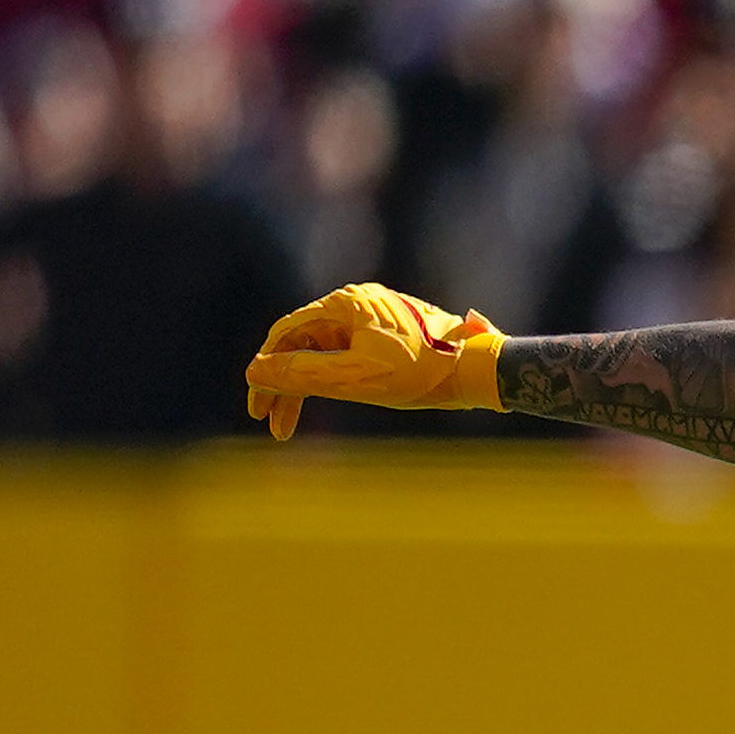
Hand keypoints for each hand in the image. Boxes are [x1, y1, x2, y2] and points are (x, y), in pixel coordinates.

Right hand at [245, 284, 503, 438]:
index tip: (256, 404)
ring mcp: (373, 321)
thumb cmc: (421, 372)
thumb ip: (303, 374)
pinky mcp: (388, 338)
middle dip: (283, 385)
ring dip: (304, 389)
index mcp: (345, 304)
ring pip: (324, 355)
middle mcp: (356, 305)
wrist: (479, 370)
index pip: (287, 334)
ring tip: (286, 429)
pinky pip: (347, 358)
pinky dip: (331, 382)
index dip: (266, 369)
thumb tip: (255, 371)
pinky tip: (320, 406)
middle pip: (303, 346)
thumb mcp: (355, 377)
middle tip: (269, 422)